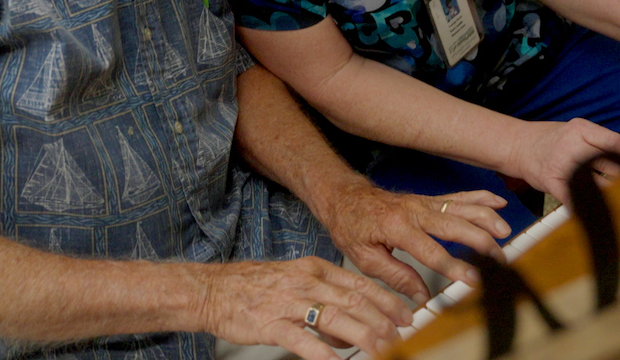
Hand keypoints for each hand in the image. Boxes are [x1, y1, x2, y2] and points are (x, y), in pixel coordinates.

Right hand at [199, 256, 412, 359]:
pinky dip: (324, 354)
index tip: (406, 315)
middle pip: (354, 301)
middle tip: (400, 337)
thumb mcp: (295, 281)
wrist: (213, 290)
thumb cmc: (252, 286)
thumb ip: (324, 299)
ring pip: (335, 318)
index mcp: (314, 269)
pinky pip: (303, 340)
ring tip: (382, 350)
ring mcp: (288, 302)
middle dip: (382, 321)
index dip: (387, 300)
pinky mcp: (271, 324)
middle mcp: (305, 282)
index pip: (359, 284)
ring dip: (363, 336)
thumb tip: (349, 329)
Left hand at [315, 179, 509, 303]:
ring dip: (487, 218)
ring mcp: (424, 204)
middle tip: (500, 260)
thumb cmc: (352, 226)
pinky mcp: (429, 201)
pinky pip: (459, 197)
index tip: (473, 281)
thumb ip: (396, 276)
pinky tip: (498, 202)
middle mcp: (415, 212)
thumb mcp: (365, 258)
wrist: (345, 198)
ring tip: (505, 232)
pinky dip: (480, 198)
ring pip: (462, 208)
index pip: (432, 251)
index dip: (454, 268)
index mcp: (397, 228)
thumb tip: (422, 296)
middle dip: (481, 243)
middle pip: (456, 226)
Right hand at [510, 119, 619, 203]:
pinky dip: (585, 208)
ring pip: (596, 184)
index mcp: (580, 130)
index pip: (613, 142)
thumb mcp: (574, 131)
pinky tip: (593, 214)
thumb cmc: (548, 140)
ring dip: (609, 195)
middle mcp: (572, 145)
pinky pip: (575, 199)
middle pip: (609, 164)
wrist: (515, 145)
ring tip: (619, 200)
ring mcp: (561, 164)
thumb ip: (597, 142)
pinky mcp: (552, 181)